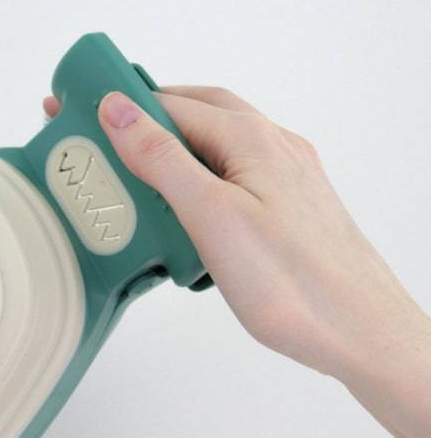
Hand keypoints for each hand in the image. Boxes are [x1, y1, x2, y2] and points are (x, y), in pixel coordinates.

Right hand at [45, 88, 430, 437]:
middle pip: (193, 118)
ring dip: (168, 158)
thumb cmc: (294, 282)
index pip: (169, 103)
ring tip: (130, 186)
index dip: (118, 106)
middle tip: (97, 144)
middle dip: (142, 125)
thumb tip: (119, 109)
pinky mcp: (284, 213)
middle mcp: (271, 148)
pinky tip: (179, 220)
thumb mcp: (210, 215)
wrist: (360, 334)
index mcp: (251, 138)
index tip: (76, 114)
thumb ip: (161, 157)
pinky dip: (193, 189)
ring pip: (212, 152)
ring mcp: (282, 180)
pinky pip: (228, 184)